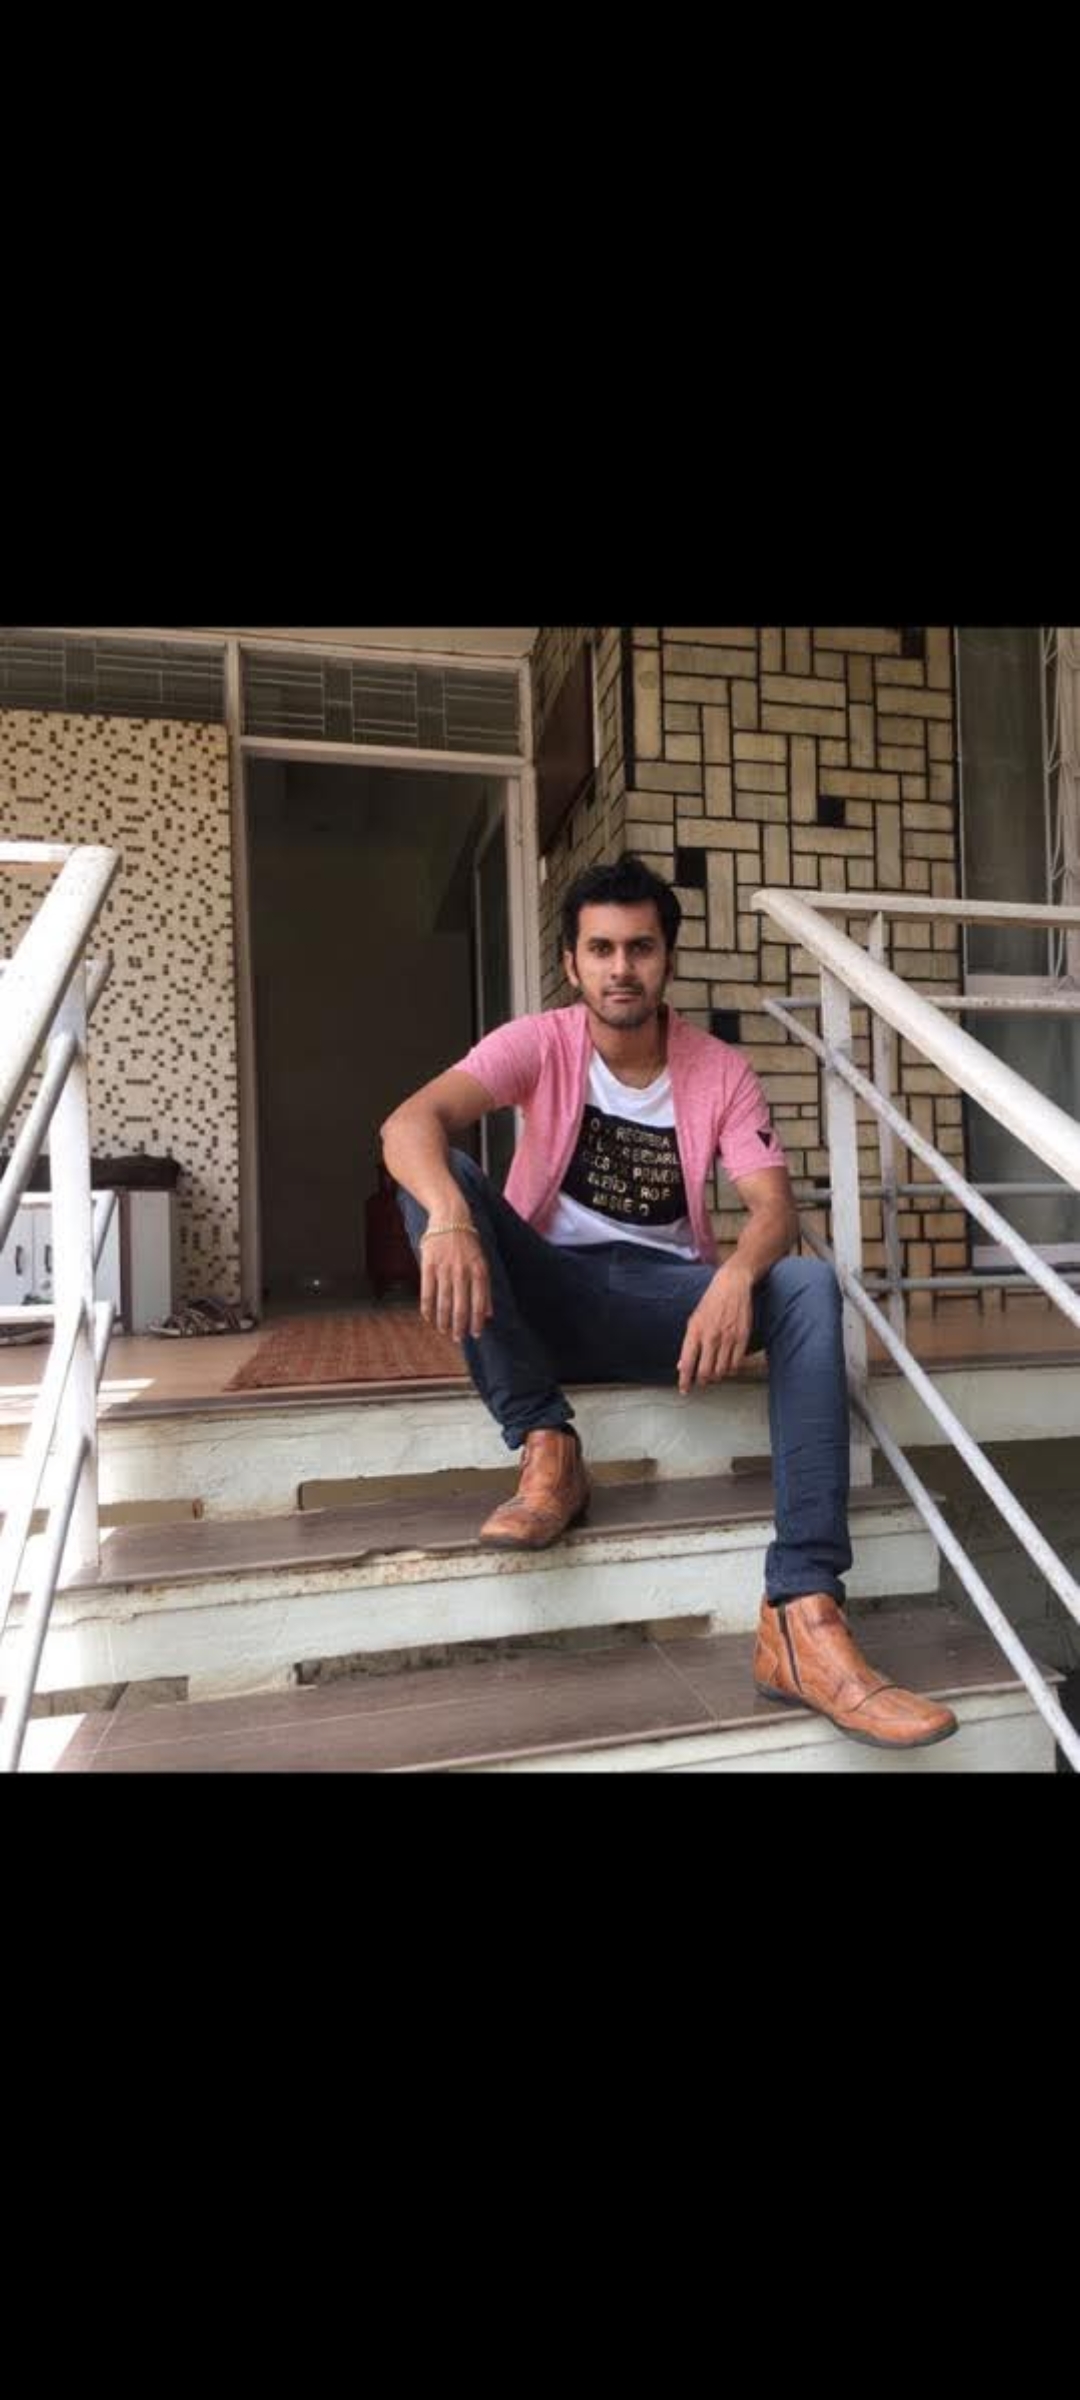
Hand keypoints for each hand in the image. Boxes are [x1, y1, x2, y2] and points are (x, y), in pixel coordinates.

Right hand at [420, 1227, 492, 1340]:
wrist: (450, 1218)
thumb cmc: (468, 1243)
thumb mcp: (482, 1262)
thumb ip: (485, 1288)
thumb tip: (489, 1314)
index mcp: (478, 1271)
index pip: (479, 1303)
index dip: (476, 1322)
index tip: (475, 1334)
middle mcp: (462, 1272)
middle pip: (460, 1306)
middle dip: (459, 1326)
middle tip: (458, 1339)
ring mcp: (445, 1269)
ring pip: (444, 1302)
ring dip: (443, 1320)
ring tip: (444, 1331)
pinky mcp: (429, 1265)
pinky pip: (427, 1292)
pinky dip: (428, 1308)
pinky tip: (429, 1318)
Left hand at [677, 1261, 753, 1392]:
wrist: (732, 1286)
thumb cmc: (710, 1303)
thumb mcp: (693, 1321)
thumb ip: (688, 1345)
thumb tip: (681, 1366)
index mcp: (695, 1331)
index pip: (687, 1363)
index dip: (685, 1380)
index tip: (684, 1390)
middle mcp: (711, 1337)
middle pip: (705, 1372)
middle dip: (702, 1381)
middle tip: (702, 1382)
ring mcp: (728, 1338)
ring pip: (721, 1371)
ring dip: (717, 1376)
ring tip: (714, 1373)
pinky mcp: (742, 1338)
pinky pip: (736, 1364)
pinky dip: (731, 1369)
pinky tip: (727, 1366)